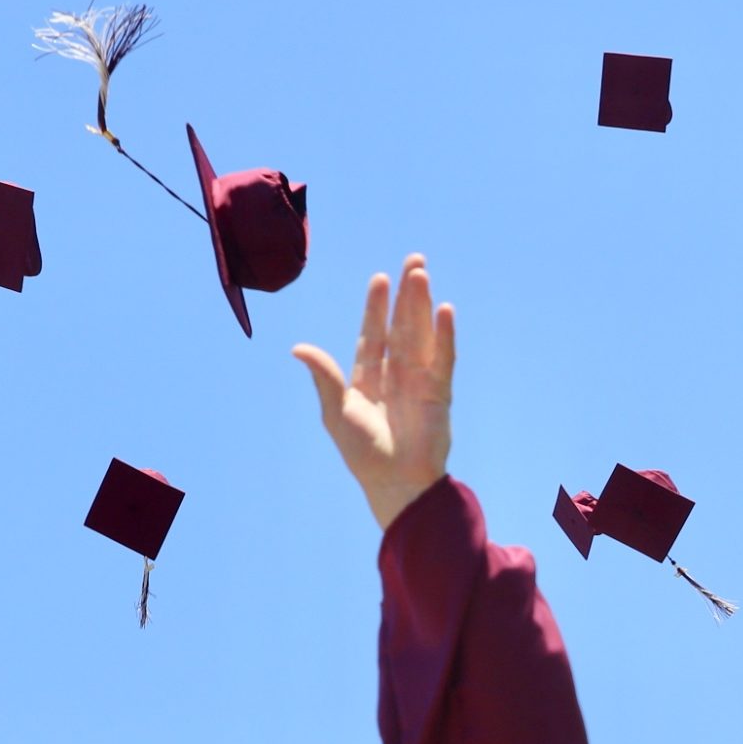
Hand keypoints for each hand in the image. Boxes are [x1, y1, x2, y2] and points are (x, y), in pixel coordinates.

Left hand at [292, 255, 454, 531]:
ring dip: (422, 305)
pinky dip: (444, 335)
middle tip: (413, 260)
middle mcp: (395, 375)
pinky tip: (444, 310)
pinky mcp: (439, 393)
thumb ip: (324, 377)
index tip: (380, 279)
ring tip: (422, 274)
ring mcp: (419, 382)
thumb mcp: (337, 412)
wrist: (396, 482)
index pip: (374, 334)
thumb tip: (298, 347)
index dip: (376, 307)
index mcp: (367, 378)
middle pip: (402, 325)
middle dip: (406, 294)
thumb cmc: (363, 453)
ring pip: (422, 334)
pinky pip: (443, 357)